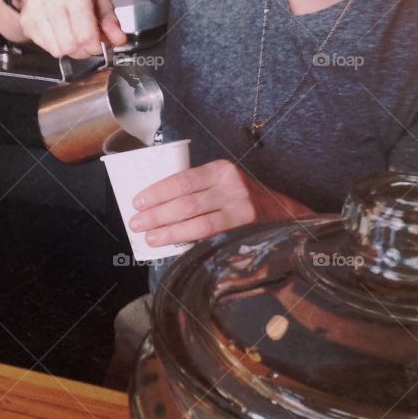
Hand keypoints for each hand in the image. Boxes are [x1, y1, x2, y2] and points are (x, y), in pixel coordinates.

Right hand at [18, 0, 126, 58]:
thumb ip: (110, 20)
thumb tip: (119, 39)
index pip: (85, 35)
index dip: (95, 47)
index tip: (98, 44)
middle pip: (71, 46)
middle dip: (83, 50)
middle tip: (86, 42)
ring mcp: (35, 10)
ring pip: (57, 50)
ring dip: (69, 49)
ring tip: (72, 36)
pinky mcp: (26, 21)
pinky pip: (45, 47)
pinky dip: (55, 45)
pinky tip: (59, 33)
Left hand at [127, 159, 313, 246]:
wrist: (281, 212)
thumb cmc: (239, 196)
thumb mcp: (221, 182)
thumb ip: (197, 188)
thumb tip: (155, 203)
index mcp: (221, 169)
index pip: (183, 180)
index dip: (158, 192)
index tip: (138, 202)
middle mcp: (232, 187)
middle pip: (187, 203)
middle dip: (157, 215)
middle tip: (136, 224)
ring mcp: (241, 211)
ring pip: (198, 224)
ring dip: (170, 232)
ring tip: (150, 238)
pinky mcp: (246, 232)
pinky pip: (212, 240)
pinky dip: (190, 244)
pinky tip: (174, 248)